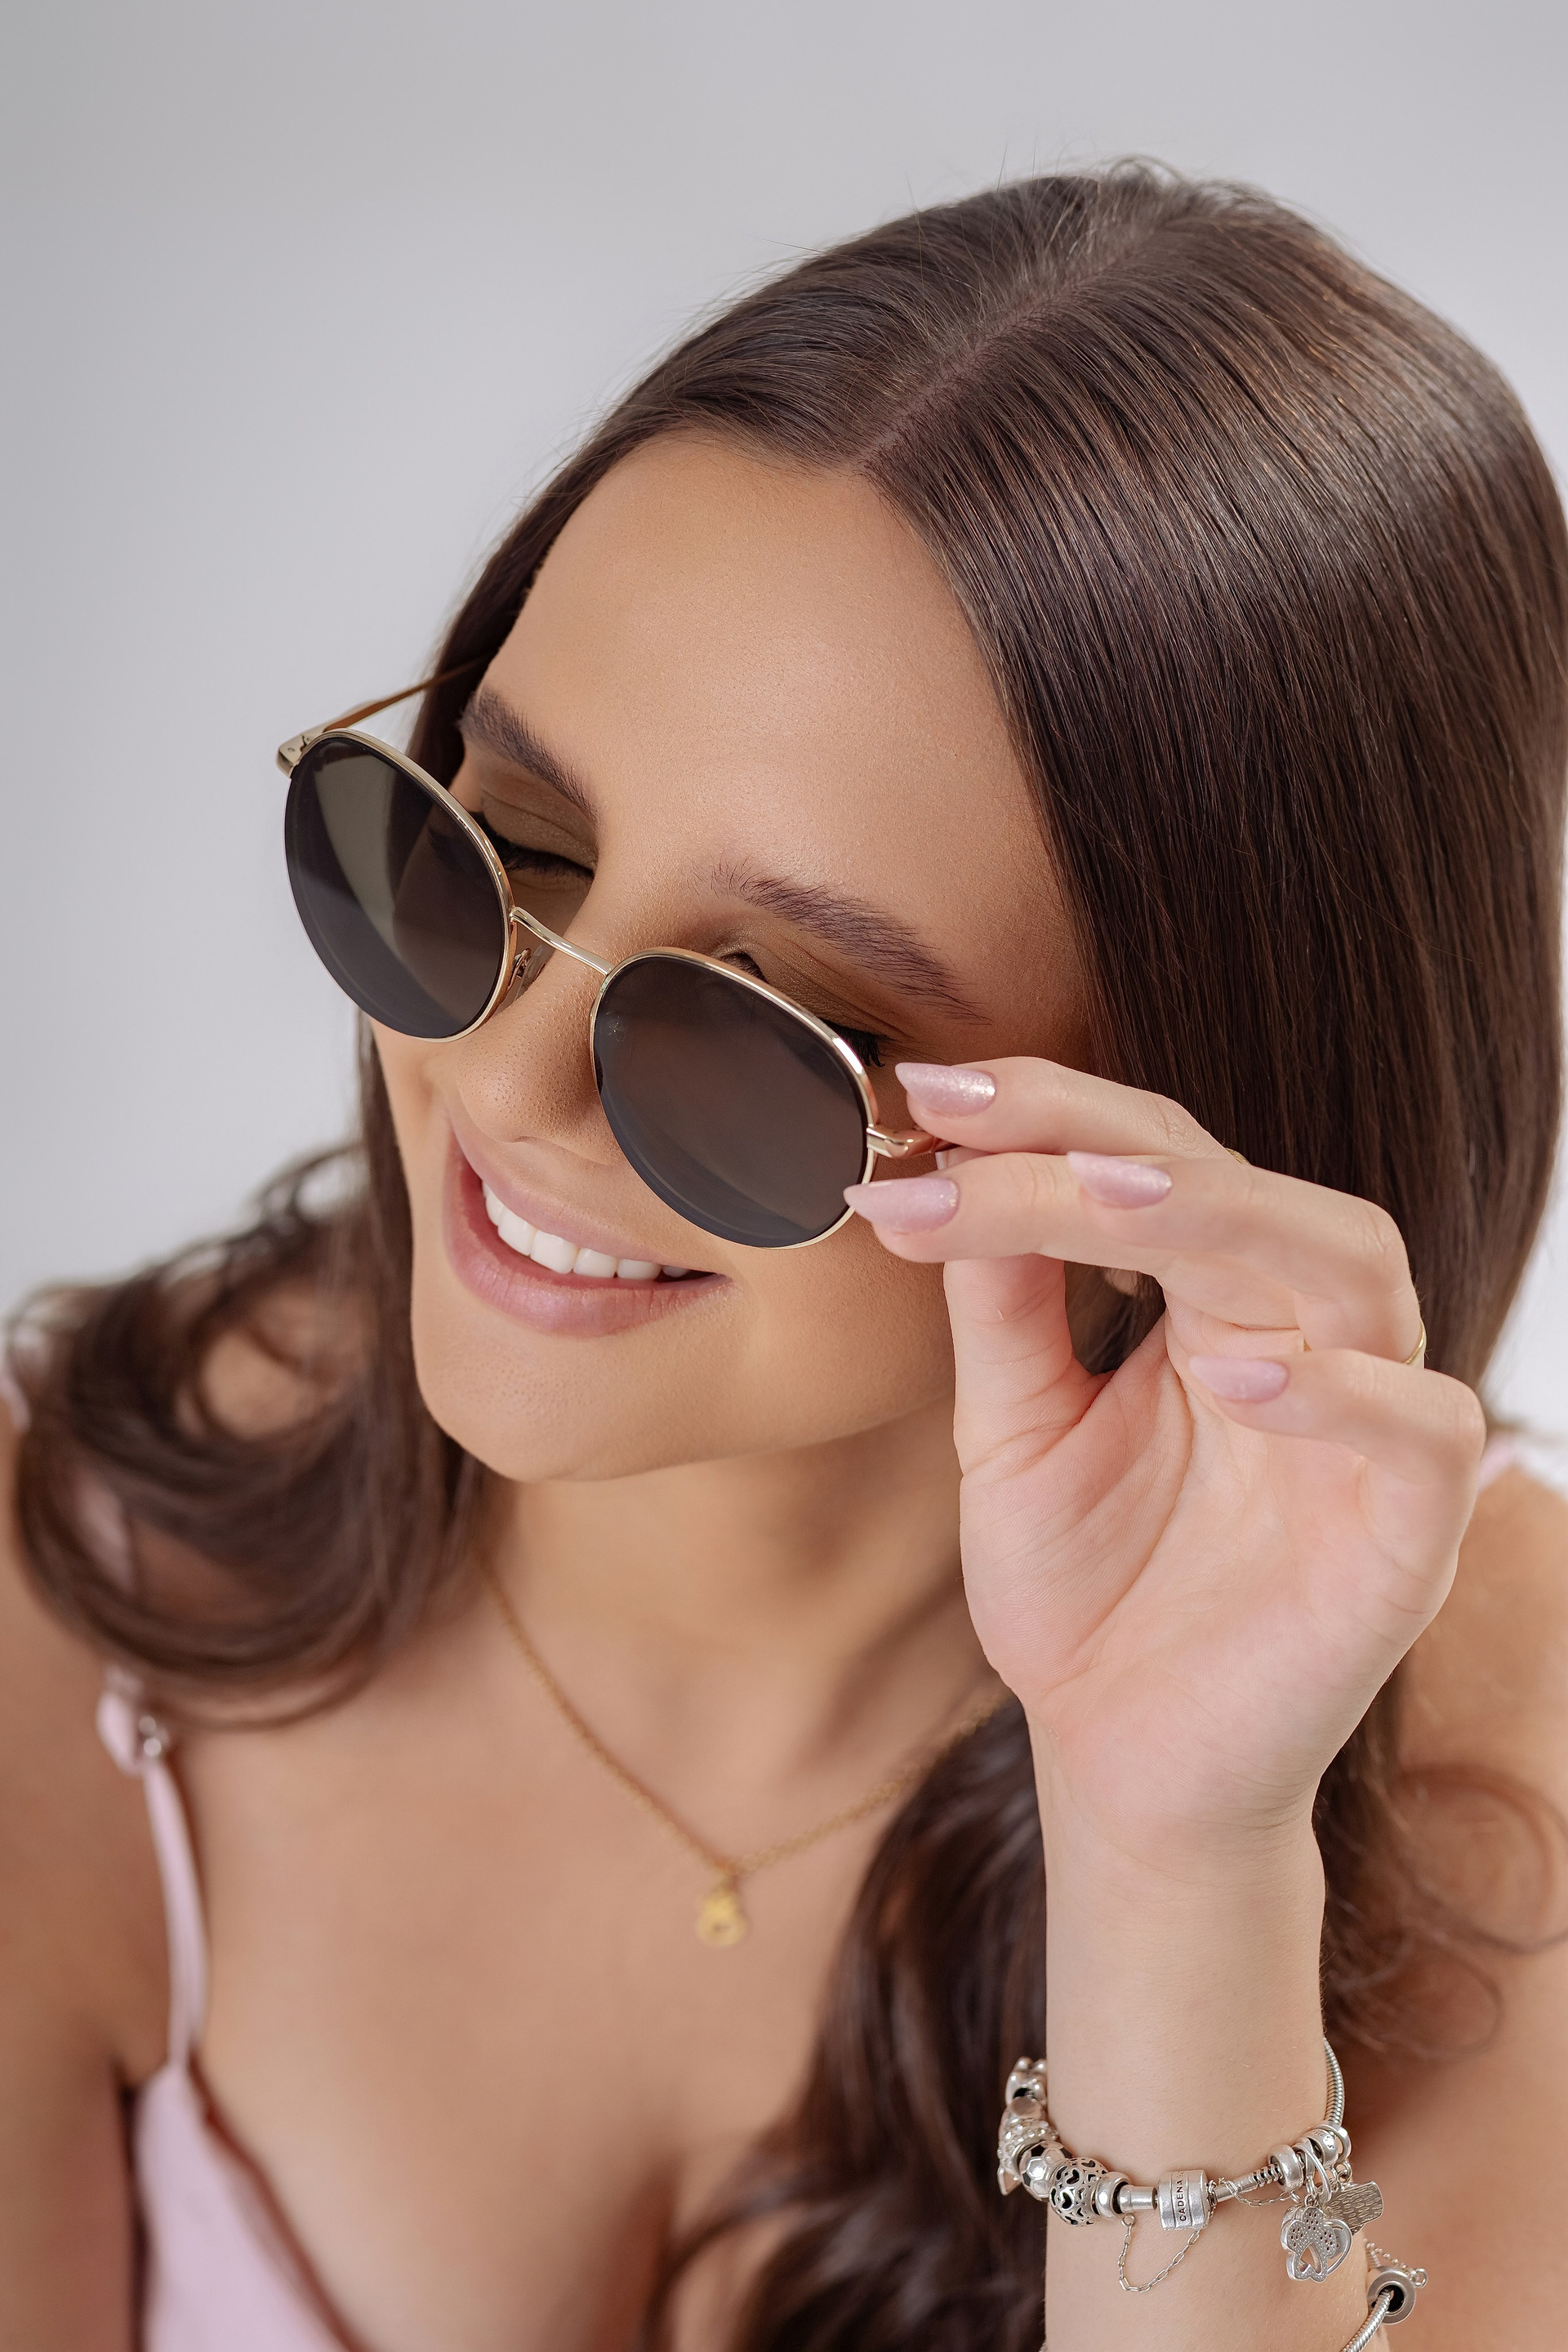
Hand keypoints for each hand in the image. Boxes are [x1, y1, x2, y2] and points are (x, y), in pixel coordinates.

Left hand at [845, 1058, 1486, 1859]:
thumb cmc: (1082, 1594)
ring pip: (1349, 1261)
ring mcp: (1364, 1426)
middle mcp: (1297, 1336)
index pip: (1150, 1163)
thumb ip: (1000, 1311)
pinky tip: (1228, 1372)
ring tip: (1101, 1199)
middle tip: (969, 1120)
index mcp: (1210, 1301)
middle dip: (1103, 1139)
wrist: (1121, 1769)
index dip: (1046, 1113)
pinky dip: (1341, 1391)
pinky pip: (1423, 1428)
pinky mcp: (1408, 1531)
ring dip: (1228, 1214)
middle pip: (1237, 1186)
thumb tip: (943, 1163)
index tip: (921, 1094)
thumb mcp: (1012, 1436)